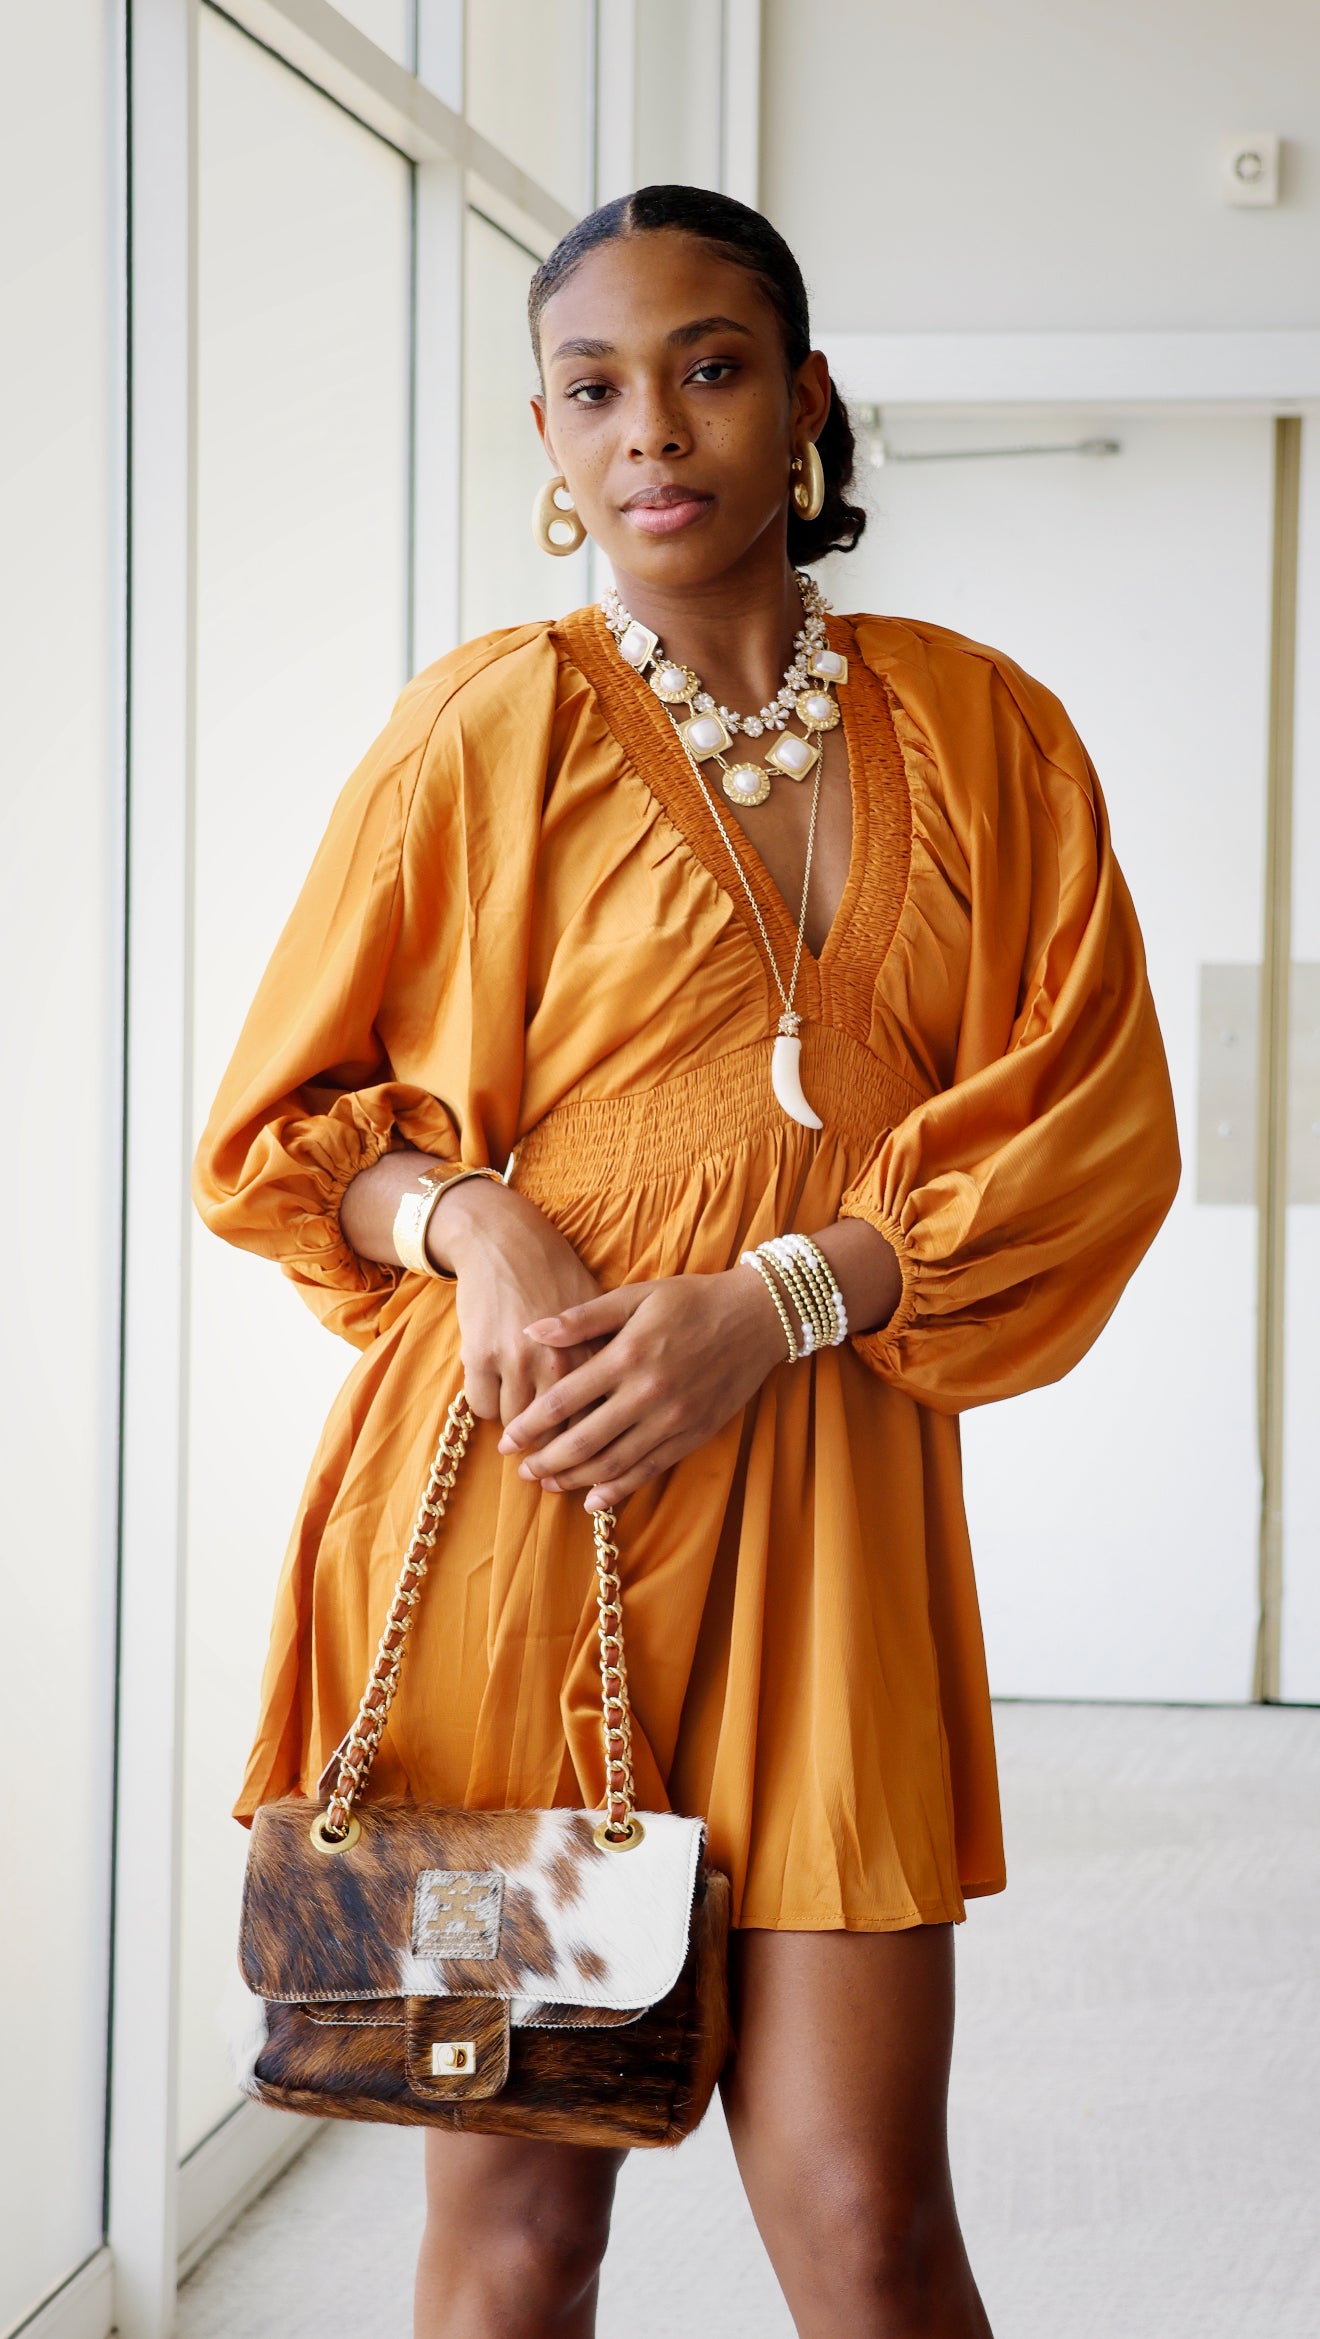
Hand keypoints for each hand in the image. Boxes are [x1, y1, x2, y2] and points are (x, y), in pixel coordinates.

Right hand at [430, 1178, 604, 1425]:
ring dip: (517, 1426)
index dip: (588, 1443)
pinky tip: (497, 1391)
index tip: (581, 1451)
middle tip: (544, 1447)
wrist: (505, 1239)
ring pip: (516, 1424)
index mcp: (592, 1353)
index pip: (596, 1420)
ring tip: (520, 1414)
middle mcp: (558, 1361)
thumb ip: (609, 1358)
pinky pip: (483, 1408)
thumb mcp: (599, 1310)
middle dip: (550, 1446)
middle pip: (556, 1432)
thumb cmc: (557, 1275)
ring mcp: (516, 1359)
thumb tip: (623, 1405)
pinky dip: (489, 1407)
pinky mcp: (480, 1355)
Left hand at [496, 1266, 790, 1508]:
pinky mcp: (694, 1434)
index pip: (563, 1400)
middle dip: (546, 1461)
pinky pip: (649, 1469)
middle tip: (521, 1471)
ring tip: (548, 1484)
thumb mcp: (635, 1296)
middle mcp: (647, 1393)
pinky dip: (618, 1489)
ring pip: (613, 1463)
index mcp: (627, 1355)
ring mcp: (672, 1419)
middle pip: (582, 1441)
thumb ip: (582, 1318)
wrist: (758, 1316)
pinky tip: (593, 1499)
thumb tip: (533, 1331)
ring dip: (575, 1479)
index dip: (529, 1425)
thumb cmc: (692, 1300)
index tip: (507, 1440)